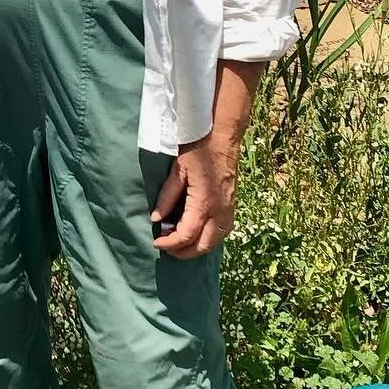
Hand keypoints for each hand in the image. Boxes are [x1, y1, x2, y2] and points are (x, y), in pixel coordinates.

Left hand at [152, 127, 239, 257]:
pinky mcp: (232, 206)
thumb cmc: (199, 149)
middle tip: (166, 249)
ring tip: (180, 245)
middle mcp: (220, 211)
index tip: (156, 242)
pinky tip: (197, 235)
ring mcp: (229, 210)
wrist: (223, 136)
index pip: (186, 235)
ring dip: (198, 248)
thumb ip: (167, 197)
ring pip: (215, 242)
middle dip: (184, 252)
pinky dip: (209, 239)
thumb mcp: (178, 170)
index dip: (169, 243)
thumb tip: (156, 219)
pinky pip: (223, 232)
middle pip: (203, 245)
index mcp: (204, 203)